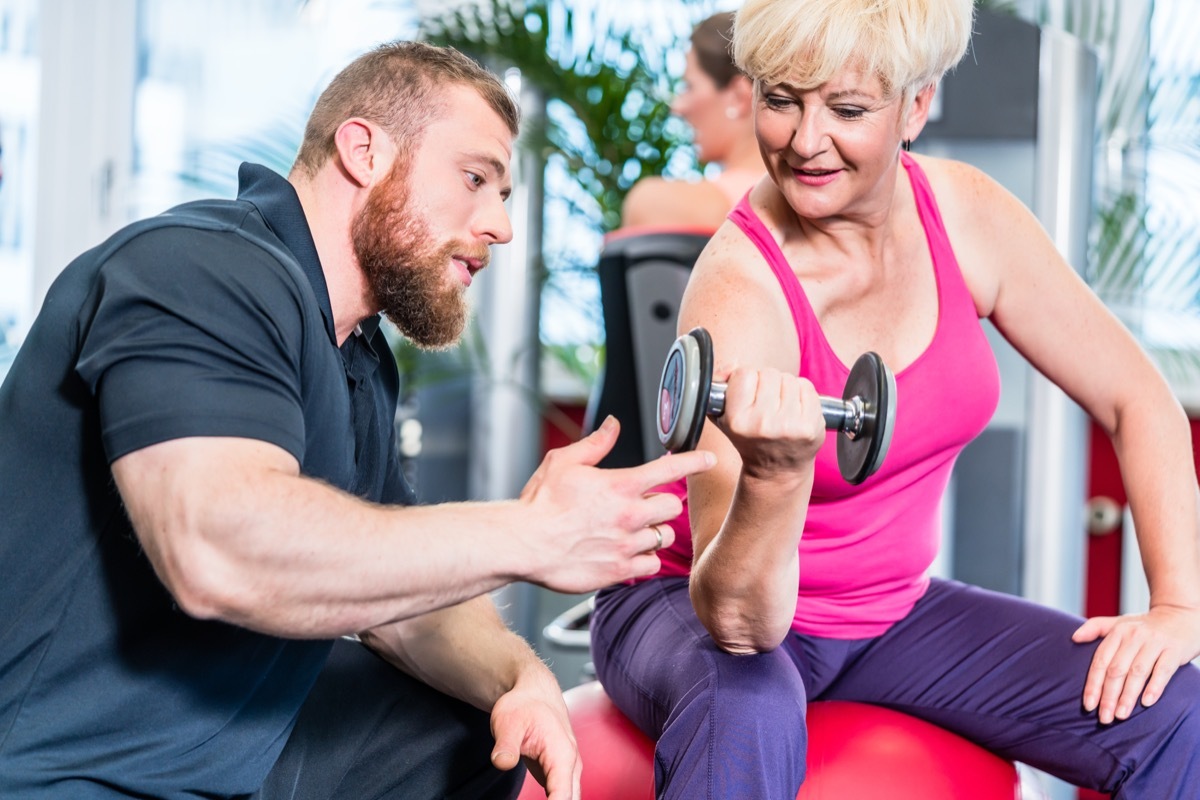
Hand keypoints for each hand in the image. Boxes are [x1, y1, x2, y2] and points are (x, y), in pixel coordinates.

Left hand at [489, 668, 580, 799]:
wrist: (534, 693)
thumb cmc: (523, 705)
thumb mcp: (507, 721)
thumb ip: (506, 744)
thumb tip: (501, 762)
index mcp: (562, 755)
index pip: (563, 796)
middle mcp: (570, 766)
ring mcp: (567, 772)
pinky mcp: (559, 776)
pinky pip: (561, 799)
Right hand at [519, 416, 714, 592]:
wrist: (524, 544)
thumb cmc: (540, 503)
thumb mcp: (563, 462)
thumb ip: (595, 444)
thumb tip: (613, 425)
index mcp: (620, 485)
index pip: (670, 469)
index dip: (695, 461)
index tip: (708, 459)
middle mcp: (630, 515)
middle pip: (672, 506)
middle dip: (663, 502)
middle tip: (645, 503)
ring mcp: (627, 544)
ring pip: (664, 536)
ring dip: (654, 531)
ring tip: (632, 529)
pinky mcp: (620, 570)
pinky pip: (651, 564)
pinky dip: (645, 558)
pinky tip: (627, 551)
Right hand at [714, 366, 823, 480]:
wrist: (777, 469)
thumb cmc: (750, 438)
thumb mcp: (723, 415)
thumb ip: (719, 383)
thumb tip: (733, 364)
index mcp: (737, 421)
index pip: (744, 374)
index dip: (747, 380)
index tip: (749, 395)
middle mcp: (762, 424)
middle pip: (769, 373)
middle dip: (768, 383)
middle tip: (767, 403)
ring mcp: (789, 425)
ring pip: (789, 379)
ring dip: (786, 388)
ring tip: (781, 408)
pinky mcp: (810, 425)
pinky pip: (807, 387)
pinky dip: (803, 394)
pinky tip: (796, 410)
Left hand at [1073, 603, 1199, 722]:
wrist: (1180, 615)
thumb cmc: (1145, 626)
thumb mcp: (1119, 623)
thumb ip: (1095, 628)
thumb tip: (1073, 638)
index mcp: (1118, 632)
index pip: (1100, 661)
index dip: (1093, 684)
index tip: (1088, 705)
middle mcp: (1134, 636)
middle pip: (1116, 670)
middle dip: (1108, 696)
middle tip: (1104, 718)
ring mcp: (1155, 643)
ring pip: (1137, 673)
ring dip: (1128, 696)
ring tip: (1120, 715)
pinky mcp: (1174, 650)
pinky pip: (1162, 670)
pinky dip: (1154, 687)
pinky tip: (1146, 703)